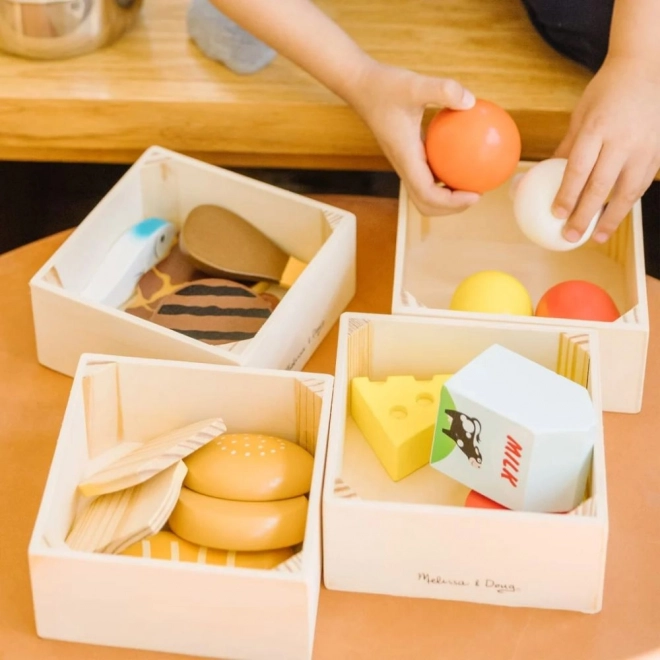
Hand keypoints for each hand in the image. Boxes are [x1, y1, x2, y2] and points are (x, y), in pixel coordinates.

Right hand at [349, 61, 480, 215]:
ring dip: (447, 196)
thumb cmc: (384, 85)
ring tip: (472, 183)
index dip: (451, 203)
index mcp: (405, 158)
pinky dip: (445, 175)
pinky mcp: (408, 154)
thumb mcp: (414, 84)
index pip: (427, 194)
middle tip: (476, 195)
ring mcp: (405, 162)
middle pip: (426, 204)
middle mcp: (404, 166)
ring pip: (425, 193)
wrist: (361, 86)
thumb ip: (443, 90)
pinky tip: (464, 157)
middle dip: (451, 208)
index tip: (475, 195)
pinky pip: (428, 173)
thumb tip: (471, 102)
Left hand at [552, 56, 659, 242]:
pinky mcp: (658, 152)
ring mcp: (644, 147)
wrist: (647, 68)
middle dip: (584, 214)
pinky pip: (642, 184)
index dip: (567, 194)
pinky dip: (627, 203)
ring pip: (626, 191)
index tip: (556, 214)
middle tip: (570, 235)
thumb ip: (566, 147)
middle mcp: (622, 139)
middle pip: (601, 185)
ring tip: (595, 236)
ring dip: (610, 218)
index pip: (579, 168)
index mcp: (597, 127)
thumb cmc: (606, 92)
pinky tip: (614, 217)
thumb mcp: (580, 115)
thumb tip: (541, 173)